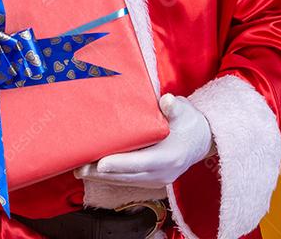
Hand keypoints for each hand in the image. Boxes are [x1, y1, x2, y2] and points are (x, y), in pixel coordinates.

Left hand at [75, 94, 212, 187]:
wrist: (202, 140)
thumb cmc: (189, 122)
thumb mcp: (184, 111)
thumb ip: (174, 107)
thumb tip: (167, 100)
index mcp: (170, 156)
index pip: (141, 162)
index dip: (120, 164)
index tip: (100, 163)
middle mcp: (162, 172)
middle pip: (127, 176)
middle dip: (101, 173)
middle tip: (78, 167)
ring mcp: (157, 179)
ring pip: (124, 181)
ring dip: (101, 177)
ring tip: (79, 170)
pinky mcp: (151, 180)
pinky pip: (127, 181)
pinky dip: (110, 177)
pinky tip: (93, 171)